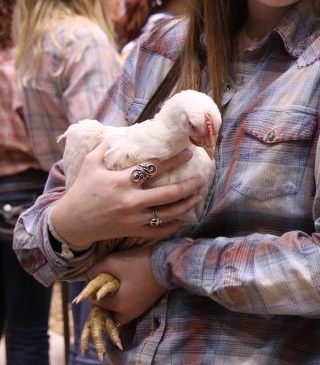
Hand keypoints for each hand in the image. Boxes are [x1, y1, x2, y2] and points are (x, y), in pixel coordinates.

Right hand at [50, 142, 205, 248]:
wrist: (71, 222)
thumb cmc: (82, 190)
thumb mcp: (90, 164)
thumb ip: (106, 147)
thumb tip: (122, 133)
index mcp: (121, 182)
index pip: (154, 168)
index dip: (174, 160)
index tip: (189, 153)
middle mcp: (131, 201)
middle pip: (169, 193)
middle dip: (189, 185)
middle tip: (202, 177)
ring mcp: (134, 218)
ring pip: (169, 213)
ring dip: (187, 204)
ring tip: (198, 195)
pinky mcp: (134, 231)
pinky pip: (160, 230)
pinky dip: (175, 225)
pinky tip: (186, 218)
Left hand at [88, 245, 167, 324]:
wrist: (168, 264)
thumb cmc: (139, 264)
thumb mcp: (113, 262)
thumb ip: (96, 270)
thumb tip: (89, 276)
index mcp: (118, 305)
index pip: (96, 304)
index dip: (92, 293)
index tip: (95, 283)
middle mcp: (129, 313)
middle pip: (109, 314)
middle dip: (105, 304)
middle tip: (104, 290)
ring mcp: (140, 310)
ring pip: (121, 313)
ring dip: (116, 304)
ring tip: (116, 289)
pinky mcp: (148, 305)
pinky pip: (131, 308)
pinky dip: (126, 302)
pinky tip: (128, 288)